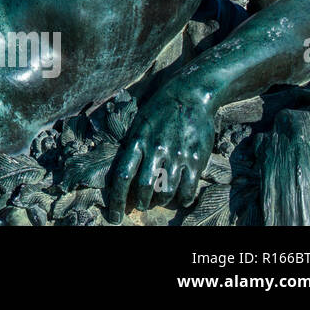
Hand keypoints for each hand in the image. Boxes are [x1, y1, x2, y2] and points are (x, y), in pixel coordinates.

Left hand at [106, 86, 216, 221]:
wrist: (190, 94)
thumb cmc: (160, 109)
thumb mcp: (138, 123)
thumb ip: (132, 146)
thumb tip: (121, 173)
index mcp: (137, 140)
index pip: (122, 175)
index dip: (116, 200)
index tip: (113, 216)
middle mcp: (156, 148)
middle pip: (144, 187)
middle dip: (141, 202)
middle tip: (141, 205)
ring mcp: (177, 154)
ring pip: (166, 190)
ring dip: (160, 201)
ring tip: (158, 200)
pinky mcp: (196, 157)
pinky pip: (188, 188)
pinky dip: (183, 199)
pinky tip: (180, 199)